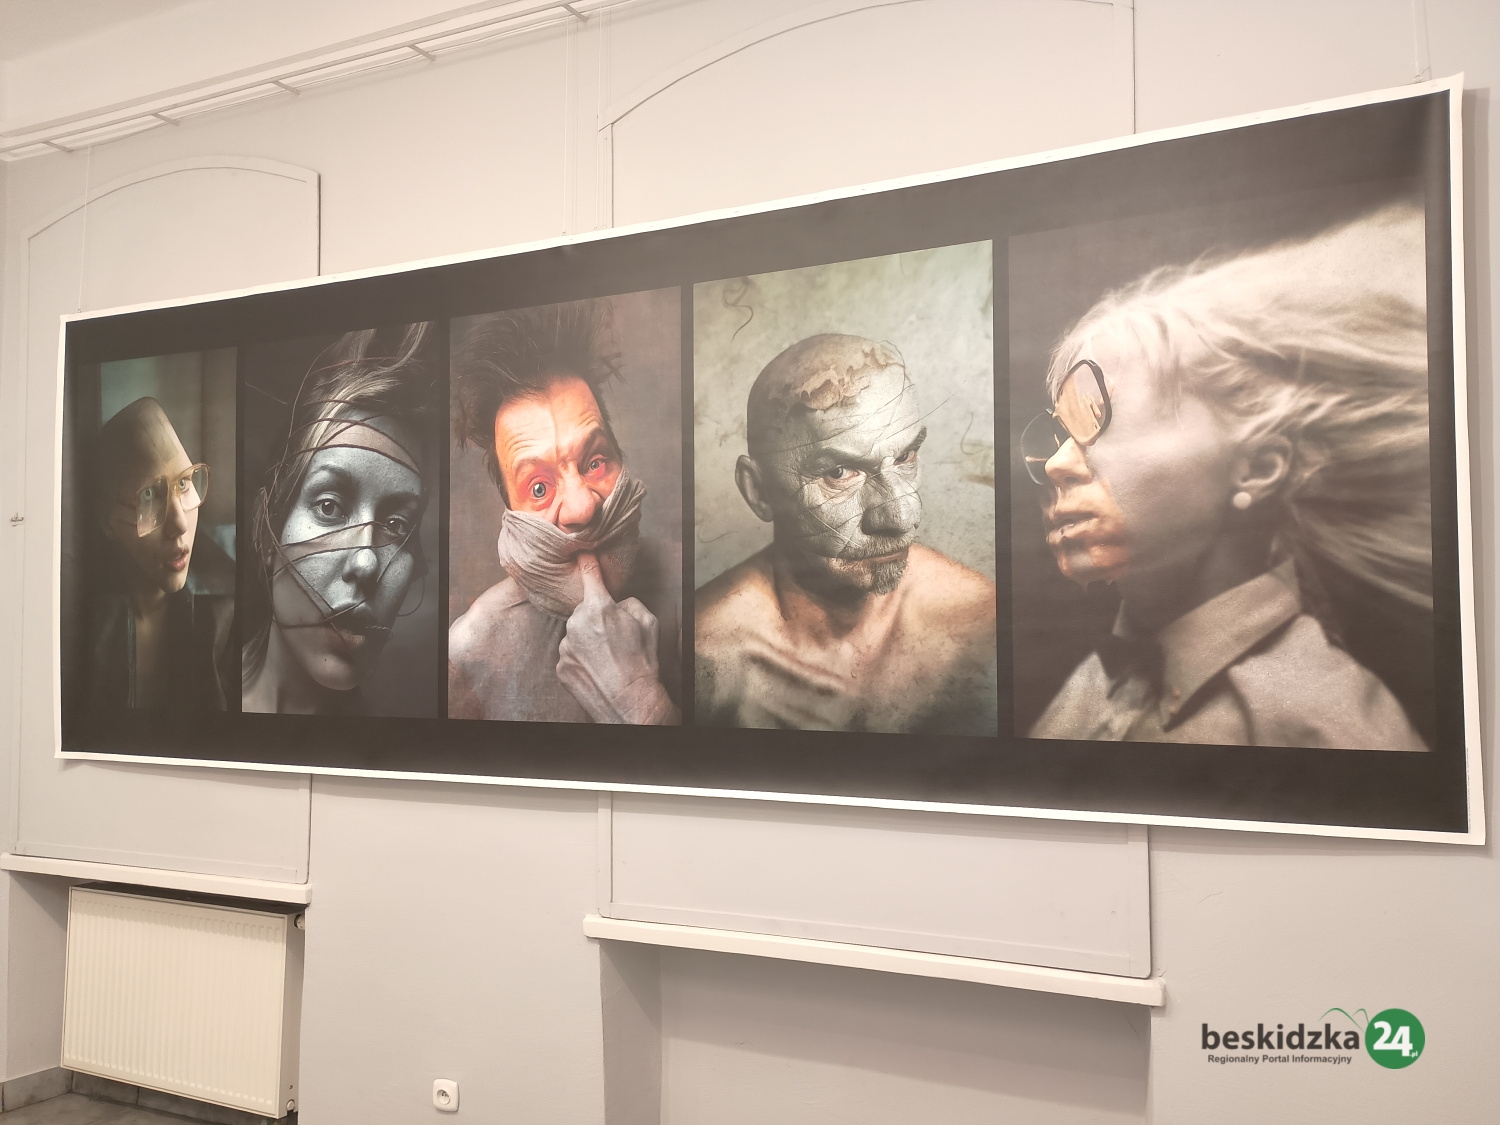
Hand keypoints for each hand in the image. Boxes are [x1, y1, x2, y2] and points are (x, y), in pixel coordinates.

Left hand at [557, 552, 678, 724]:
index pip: (590, 577)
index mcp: (599, 608)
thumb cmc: (643, 662)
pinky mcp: (560, 667)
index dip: (587, 564)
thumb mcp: (649, 623)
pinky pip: (569, 655)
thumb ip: (629, 604)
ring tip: (606, 659)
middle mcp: (576, 624)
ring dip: (587, 641)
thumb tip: (618, 604)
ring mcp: (565, 646)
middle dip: (596, 620)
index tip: (581, 554)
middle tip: (614, 640)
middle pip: (583, 612)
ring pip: (575, 635)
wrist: (631, 701)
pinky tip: (596, 670)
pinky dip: (580, 660)